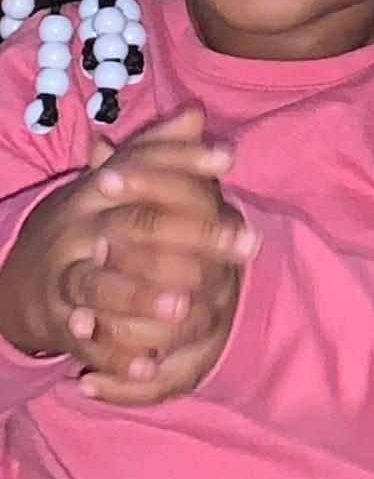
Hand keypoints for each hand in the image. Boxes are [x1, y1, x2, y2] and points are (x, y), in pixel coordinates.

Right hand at [0, 108, 256, 387]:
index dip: (187, 159)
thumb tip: (198, 113)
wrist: (21, 276)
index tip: (231, 157)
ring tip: (186, 304)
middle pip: (136, 225)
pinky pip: (88, 339)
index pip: (144, 165)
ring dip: (142, 296)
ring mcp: (68, 276)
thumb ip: (157, 149)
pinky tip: (149, 364)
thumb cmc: (85, 223)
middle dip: (194, 234)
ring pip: (99, 286)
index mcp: (98, 190)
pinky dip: (116, 356)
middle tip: (246, 243)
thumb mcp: (115, 181)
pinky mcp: (62, 320)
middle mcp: (81, 229)